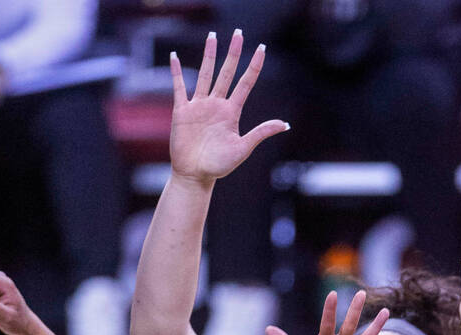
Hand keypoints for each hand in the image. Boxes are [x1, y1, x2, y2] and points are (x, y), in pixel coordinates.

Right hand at [169, 30, 287, 184]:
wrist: (195, 176)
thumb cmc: (219, 166)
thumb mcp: (243, 148)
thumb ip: (261, 133)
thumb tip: (285, 124)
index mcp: (232, 112)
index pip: (245, 83)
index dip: (254, 66)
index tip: (262, 48)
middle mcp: (216, 105)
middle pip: (226, 73)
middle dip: (233, 53)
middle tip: (238, 33)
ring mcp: (199, 106)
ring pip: (205, 74)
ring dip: (209, 56)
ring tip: (212, 37)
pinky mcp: (182, 111)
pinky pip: (179, 87)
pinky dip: (176, 72)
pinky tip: (174, 57)